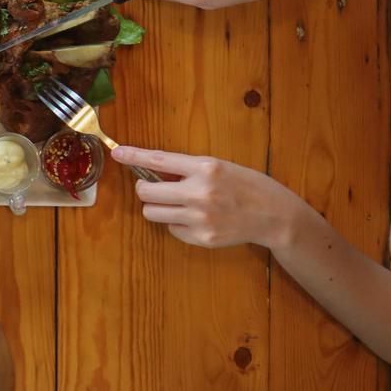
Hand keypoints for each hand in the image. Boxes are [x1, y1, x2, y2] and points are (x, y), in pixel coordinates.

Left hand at [112, 146, 321, 250]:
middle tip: (154, 188)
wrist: (274, 215)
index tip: (117, 153)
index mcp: (205, 167)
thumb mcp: (219, 166)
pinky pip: (171, 229)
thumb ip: (187, 168)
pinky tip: (197, 219)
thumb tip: (152, 169)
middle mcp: (200, 192)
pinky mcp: (202, 237)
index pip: (158, 159)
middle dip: (146, 189)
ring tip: (176, 204)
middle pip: (146, 192)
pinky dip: (176, 223)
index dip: (133, 156)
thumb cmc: (245, 186)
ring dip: (157, 207)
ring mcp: (200, 217)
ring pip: (152, 213)